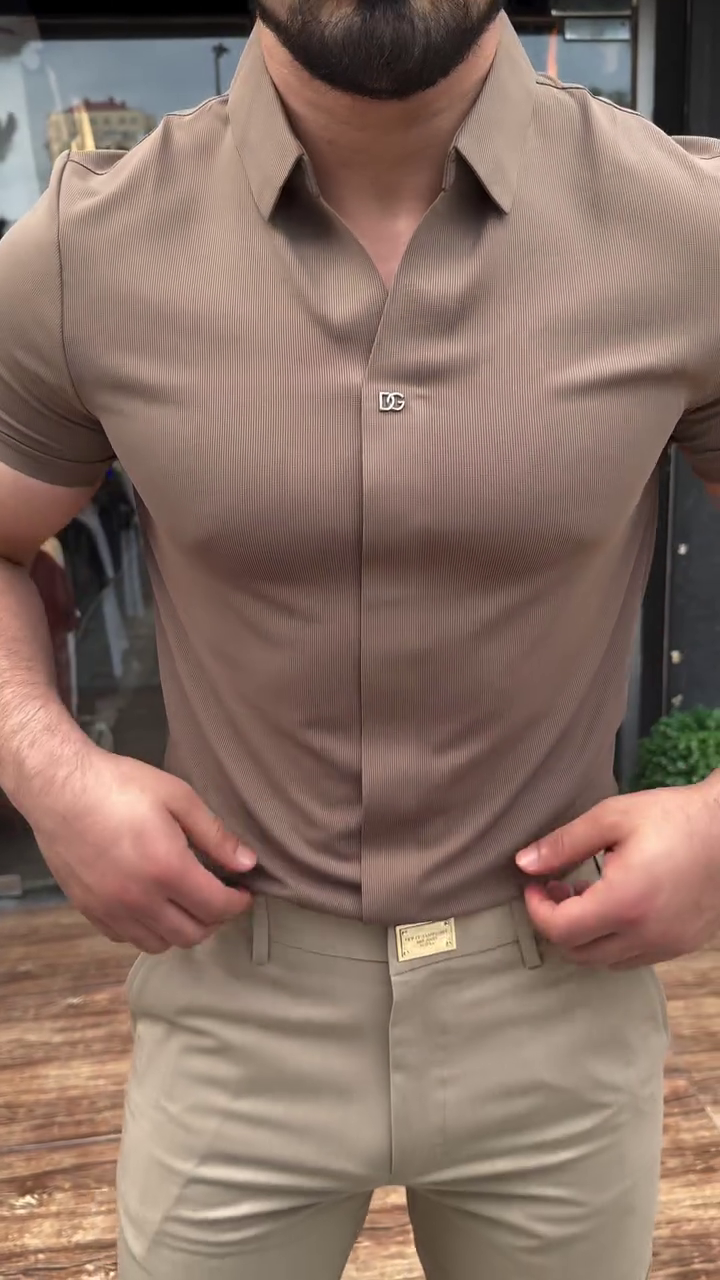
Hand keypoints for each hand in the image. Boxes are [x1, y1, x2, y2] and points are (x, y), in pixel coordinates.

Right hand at [19, 745, 254, 953]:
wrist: (59, 787)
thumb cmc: (119, 785)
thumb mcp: (177, 797)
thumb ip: (215, 835)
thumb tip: (247, 863)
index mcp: (167, 869)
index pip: (216, 907)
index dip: (238, 903)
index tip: (244, 892)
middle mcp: (139, 899)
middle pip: (192, 934)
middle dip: (215, 920)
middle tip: (220, 897)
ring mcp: (111, 909)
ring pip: (159, 944)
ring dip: (182, 930)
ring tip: (188, 904)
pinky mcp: (89, 910)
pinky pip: (127, 938)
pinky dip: (148, 931)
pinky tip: (153, 906)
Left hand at [515, 775, 719, 967]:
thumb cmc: (674, 817)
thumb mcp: (613, 817)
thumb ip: (564, 843)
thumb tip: (524, 864)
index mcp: (624, 903)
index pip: (560, 930)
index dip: (537, 909)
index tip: (535, 884)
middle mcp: (645, 935)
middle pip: (578, 953)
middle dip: (557, 922)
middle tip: (556, 887)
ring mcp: (666, 946)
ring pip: (604, 961)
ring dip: (584, 935)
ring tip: (584, 894)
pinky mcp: (680, 945)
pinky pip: (632, 958)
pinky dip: (612, 941)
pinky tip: (614, 906)